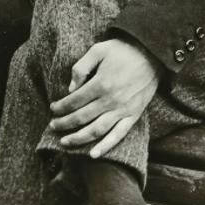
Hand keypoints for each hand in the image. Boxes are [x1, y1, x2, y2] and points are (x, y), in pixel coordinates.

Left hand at [48, 38, 162, 157]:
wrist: (151, 54)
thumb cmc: (122, 50)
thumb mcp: (98, 50)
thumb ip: (81, 68)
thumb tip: (70, 88)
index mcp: (100, 83)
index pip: (74, 100)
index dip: (61, 106)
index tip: (53, 108)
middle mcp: (110, 100)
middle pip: (82, 117)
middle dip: (65, 123)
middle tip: (53, 126)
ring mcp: (123, 110)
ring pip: (96, 130)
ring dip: (79, 138)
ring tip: (65, 142)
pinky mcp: (133, 116)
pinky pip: (118, 135)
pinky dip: (106, 146)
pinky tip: (93, 154)